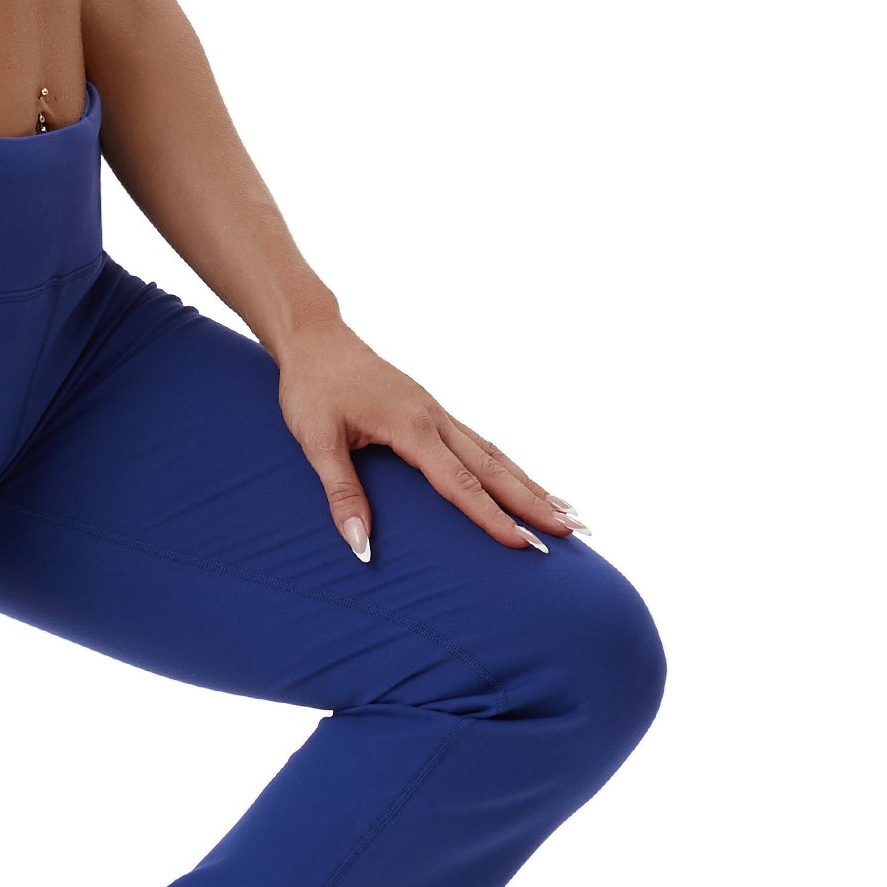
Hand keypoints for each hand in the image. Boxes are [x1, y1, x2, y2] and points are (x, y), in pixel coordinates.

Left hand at [274, 320, 585, 559]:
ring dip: (533, 485)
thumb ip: (342, 494)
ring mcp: (439, 414)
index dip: (493, 517)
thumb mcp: (317, 442)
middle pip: (495, 468)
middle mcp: (436, 419)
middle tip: (574, 532)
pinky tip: (525, 483)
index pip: (460, 483)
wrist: (316, 340)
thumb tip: (360, 547)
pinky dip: (510, 467)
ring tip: (570, 512)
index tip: (524, 545)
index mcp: (412, 427)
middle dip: (535, 503)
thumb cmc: (312, 389)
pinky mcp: (434, 412)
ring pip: (496, 454)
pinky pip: (482, 444)